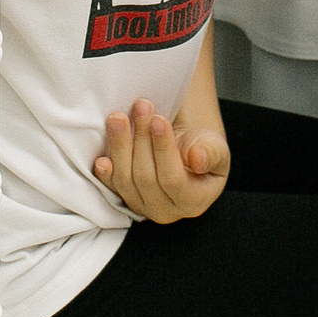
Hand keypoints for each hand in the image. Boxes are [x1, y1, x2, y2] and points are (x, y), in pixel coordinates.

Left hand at [92, 98, 229, 223]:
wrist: (185, 152)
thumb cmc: (203, 150)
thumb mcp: (216, 149)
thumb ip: (210, 154)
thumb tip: (197, 158)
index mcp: (193, 201)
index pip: (174, 179)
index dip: (163, 149)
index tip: (159, 120)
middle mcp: (166, 210)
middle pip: (146, 178)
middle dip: (141, 139)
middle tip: (140, 107)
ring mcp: (143, 206)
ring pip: (126, 180)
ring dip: (121, 146)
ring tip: (119, 117)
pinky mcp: (126, 198)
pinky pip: (112, 187)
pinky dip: (105, 173)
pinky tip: (101, 158)